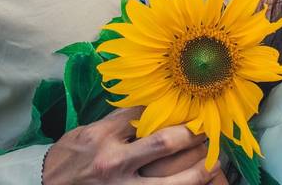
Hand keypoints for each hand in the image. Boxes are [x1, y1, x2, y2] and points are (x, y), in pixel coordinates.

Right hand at [41, 106, 221, 183]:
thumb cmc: (66, 160)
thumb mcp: (85, 134)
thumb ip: (116, 123)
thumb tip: (149, 109)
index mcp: (102, 137)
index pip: (143, 115)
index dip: (168, 109)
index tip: (188, 103)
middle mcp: (113, 162)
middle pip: (164, 143)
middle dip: (192, 134)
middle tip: (209, 128)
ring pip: (172, 181)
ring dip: (199, 170)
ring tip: (215, 161)